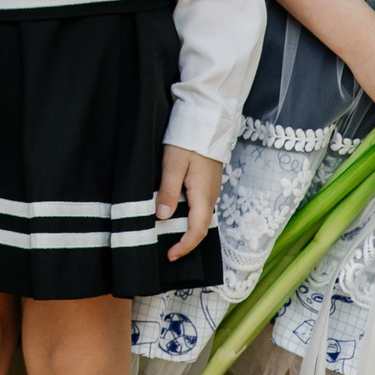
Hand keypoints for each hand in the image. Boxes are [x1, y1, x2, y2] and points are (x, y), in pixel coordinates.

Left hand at [159, 146, 222, 260]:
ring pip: (199, 217)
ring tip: (167, 234)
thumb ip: (169, 191)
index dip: (184, 246)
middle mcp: (210, 196)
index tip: (170, 255)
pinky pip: (199, 206)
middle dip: (185, 241)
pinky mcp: (206, 182)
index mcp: (203, 196)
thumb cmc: (188, 140)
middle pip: (200, 227)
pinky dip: (187, 215)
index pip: (197, 231)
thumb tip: (163, 217)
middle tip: (167, 249)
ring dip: (185, 228)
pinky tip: (173, 212)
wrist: (207, 120)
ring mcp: (210, 189)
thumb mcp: (173, 164)